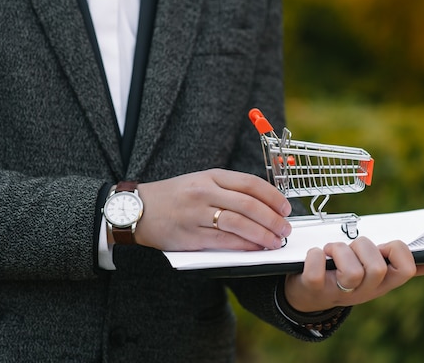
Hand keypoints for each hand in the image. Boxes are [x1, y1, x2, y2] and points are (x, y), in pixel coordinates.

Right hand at [132, 169, 291, 251]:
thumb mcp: (200, 181)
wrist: (137, 209)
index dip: (273, 197)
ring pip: (240, 224)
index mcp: (211, 176)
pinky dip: (244, 246)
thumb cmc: (174, 196)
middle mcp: (205, 192)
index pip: (251, 183)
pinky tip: (256, 248)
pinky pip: (224, 241)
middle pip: (249, 205)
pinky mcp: (191, 236)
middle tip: (286, 229)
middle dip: (273, 219)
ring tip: (276, 241)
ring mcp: (197, 214)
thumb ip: (228, 188)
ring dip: (263, 235)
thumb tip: (263, 203)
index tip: (286, 208)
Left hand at [283, 237, 423, 312]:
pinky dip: (314, 256)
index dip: (397, 250)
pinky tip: (315, 256)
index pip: (406, 268)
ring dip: (339, 250)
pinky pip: (316, 271)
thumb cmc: (346, 275)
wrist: (310, 294)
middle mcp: (365, 291)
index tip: (383, 245)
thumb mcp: (378, 272)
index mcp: (383, 282)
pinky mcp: (314, 289)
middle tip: (352, 247)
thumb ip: (406, 264)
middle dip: (364, 247)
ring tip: (331, 251)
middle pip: (377, 269)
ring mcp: (340, 293)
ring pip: (350, 272)